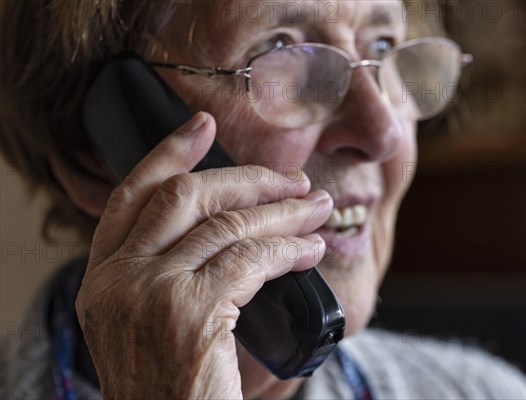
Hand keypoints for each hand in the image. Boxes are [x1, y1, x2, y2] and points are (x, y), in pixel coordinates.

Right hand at [75, 112, 332, 398]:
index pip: (133, 195)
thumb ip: (170, 270)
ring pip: (226, 224)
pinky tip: (310, 251)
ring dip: (282, 212)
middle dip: (246, 179)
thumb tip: (231, 224)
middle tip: (292, 180)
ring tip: (317, 208)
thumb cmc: (172, 386)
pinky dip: (288, 249)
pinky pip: (252, 259)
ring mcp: (150, 293)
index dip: (169, 153)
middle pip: (185, 196)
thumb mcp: (150, 322)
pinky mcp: (190, 312)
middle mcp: (118, 279)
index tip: (202, 126)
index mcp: (104, 278)